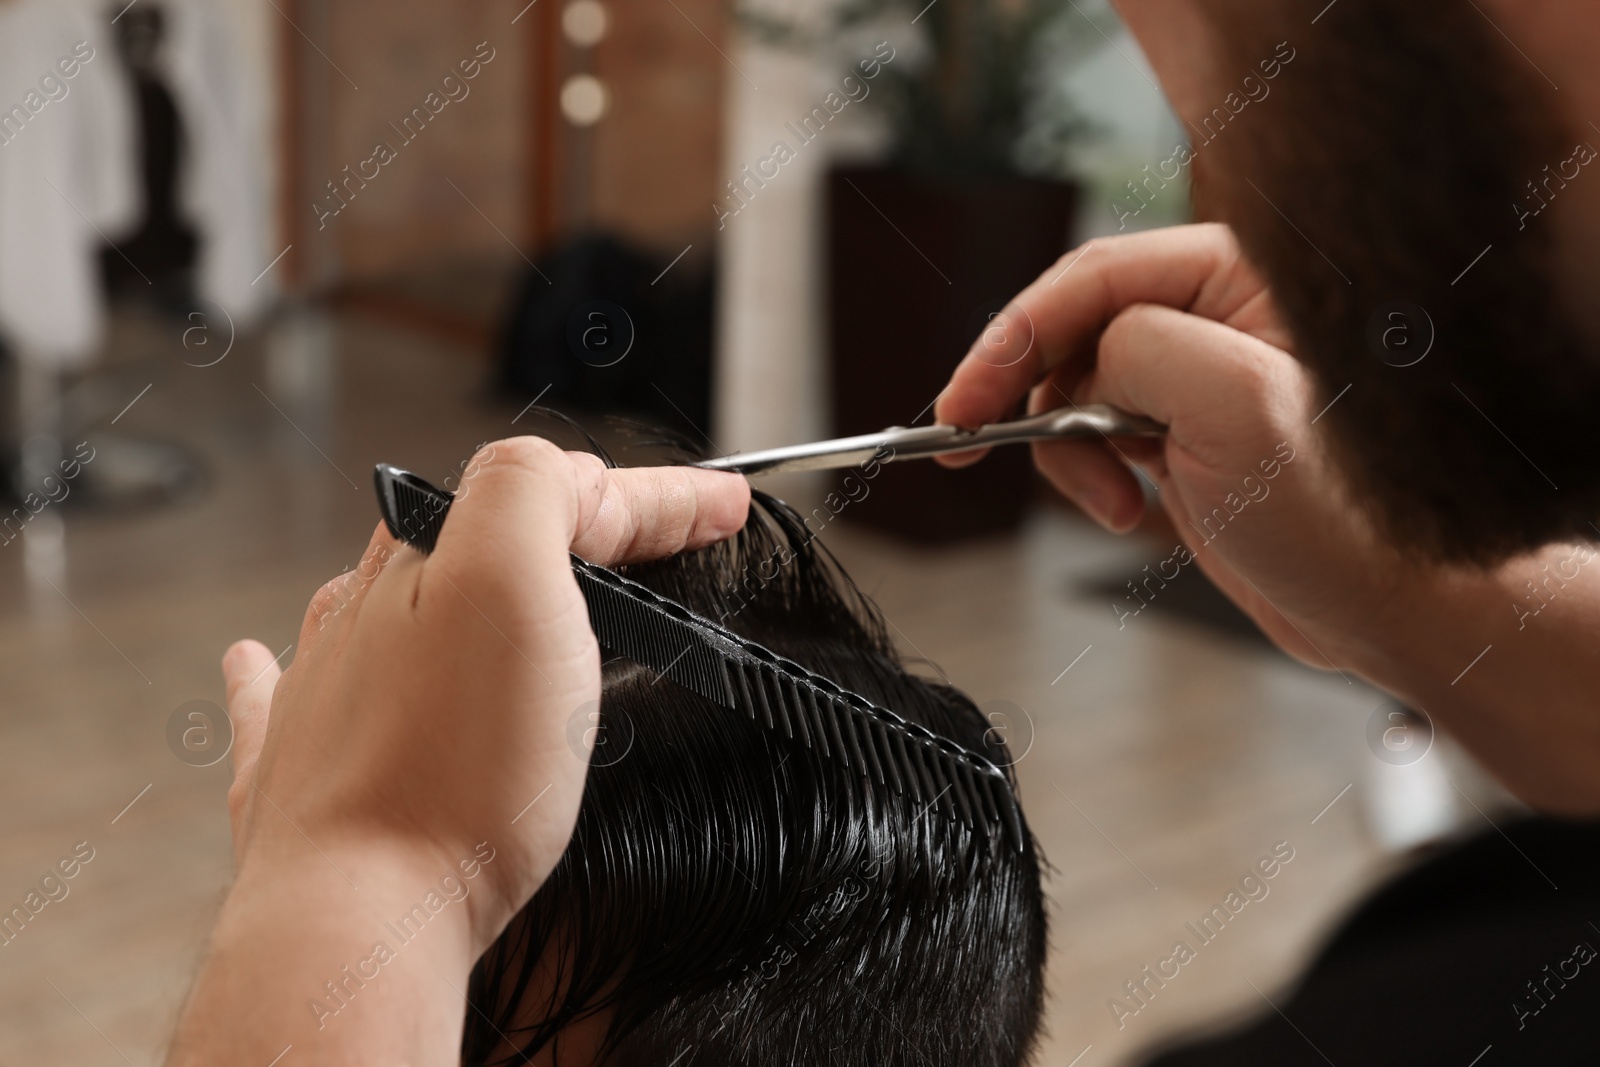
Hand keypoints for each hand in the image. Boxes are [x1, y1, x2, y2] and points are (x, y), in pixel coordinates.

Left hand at [169, 439, 748, 1064]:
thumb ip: (535, 493)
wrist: (359, 918)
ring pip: (381, 600)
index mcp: (425, 560)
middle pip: (476, 537)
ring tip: (496, 577)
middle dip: (564, 525)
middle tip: (642, 538)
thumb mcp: (513, 584)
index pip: (559, 495)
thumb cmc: (450, 774)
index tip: (723, 506)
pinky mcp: (297, 774)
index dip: (656, 497)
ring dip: (440, 575)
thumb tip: (564, 479)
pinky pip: (281, 692)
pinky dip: (281, 665)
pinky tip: (258, 652)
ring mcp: (325, 694)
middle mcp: (366, 614)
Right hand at [936, 223, 1404, 668]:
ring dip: (1069, 451)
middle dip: (1034, 398)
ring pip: (1077, 390)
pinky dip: (1091, 477)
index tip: (963, 401)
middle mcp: (1219, 316)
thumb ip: (1138, 346)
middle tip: (977, 447)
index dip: (1014, 337)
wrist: (1397, 608)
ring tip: (1118, 507)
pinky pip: (1099, 436)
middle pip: (1074, 332)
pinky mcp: (1187, 436)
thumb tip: (1088, 363)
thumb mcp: (1236, 402)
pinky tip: (1132, 512)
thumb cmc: (1353, 510)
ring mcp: (1200, 379)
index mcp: (1243, 276)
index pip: (1094, 278)